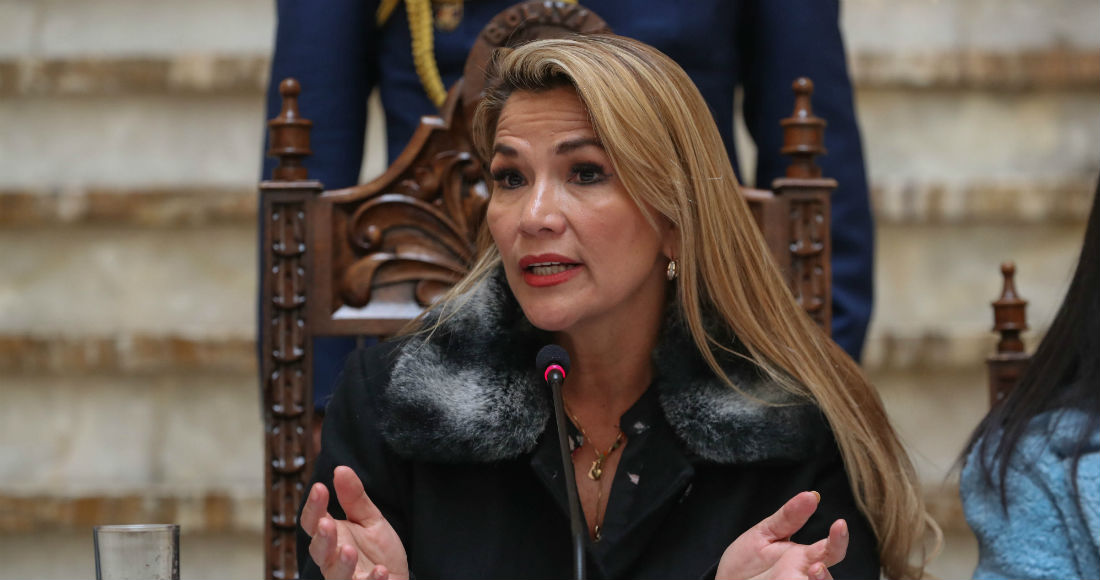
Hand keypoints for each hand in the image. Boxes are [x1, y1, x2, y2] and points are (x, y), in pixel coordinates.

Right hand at [300, 466, 409, 579]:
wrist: (397, 578)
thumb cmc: (378, 551)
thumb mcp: (370, 519)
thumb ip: (354, 498)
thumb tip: (341, 469)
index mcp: (332, 537)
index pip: (314, 522)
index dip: (314, 507)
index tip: (320, 488)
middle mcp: (333, 560)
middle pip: (319, 551)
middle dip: (322, 538)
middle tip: (326, 524)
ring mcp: (347, 578)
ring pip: (336, 575)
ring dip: (341, 564)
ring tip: (349, 550)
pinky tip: (380, 571)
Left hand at [716, 491, 848, 579]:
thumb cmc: (746, 561)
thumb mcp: (765, 533)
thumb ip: (788, 517)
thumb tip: (811, 495)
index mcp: (803, 556)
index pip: (829, 548)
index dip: (838, 538)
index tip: (839, 524)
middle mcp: (803, 574)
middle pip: (827, 574)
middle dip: (828, 569)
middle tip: (818, 564)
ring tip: (813, 570)